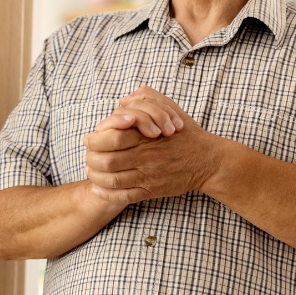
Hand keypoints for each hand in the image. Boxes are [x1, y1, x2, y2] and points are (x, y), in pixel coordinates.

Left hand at [82, 86, 224, 206]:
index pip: (111, 138)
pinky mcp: (152, 191)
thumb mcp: (169, 107)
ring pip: (112, 180)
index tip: (89, 138)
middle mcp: (145, 157)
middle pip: (106, 161)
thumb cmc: (186, 133)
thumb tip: (122, 101)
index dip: (95, 139)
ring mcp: (148, 176)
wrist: (208, 160)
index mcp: (146, 136)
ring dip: (95, 176)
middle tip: (87, 155)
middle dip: (90, 158)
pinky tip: (98, 188)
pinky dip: (107, 193)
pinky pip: (124, 196)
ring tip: (91, 170)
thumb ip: (145, 98)